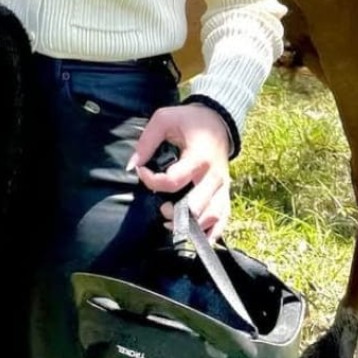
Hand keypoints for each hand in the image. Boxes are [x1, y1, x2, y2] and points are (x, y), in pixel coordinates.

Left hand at [128, 104, 231, 241]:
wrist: (217, 120)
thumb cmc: (188, 120)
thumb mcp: (164, 119)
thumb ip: (146, 142)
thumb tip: (132, 166)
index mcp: (198, 156)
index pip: (173, 180)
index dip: (152, 180)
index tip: (141, 171)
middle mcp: (213, 175)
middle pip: (196, 206)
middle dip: (175, 213)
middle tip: (162, 207)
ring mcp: (222, 187)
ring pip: (212, 216)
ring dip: (191, 226)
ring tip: (171, 220)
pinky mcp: (225, 193)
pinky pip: (223, 220)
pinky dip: (211, 233)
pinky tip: (196, 238)